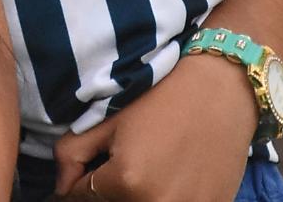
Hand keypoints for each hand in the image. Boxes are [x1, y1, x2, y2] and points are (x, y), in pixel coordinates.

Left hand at [52, 50, 256, 200]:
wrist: (222, 91)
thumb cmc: (162, 99)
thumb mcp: (108, 120)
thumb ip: (72, 154)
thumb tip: (60, 189)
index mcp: (126, 181)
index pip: (80, 199)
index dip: (75, 186)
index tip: (82, 175)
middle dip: (105, 192)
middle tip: (118, 164)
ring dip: (134, 196)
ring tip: (145, 168)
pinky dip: (165, 197)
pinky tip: (169, 176)